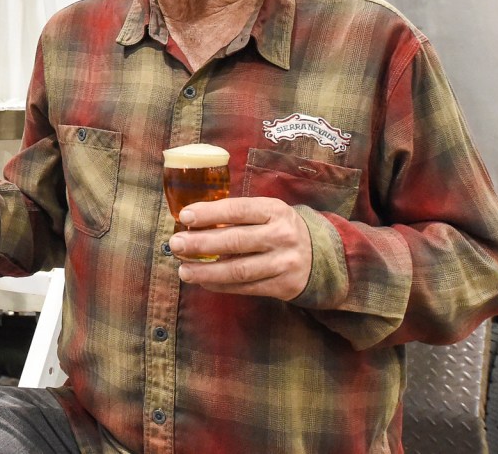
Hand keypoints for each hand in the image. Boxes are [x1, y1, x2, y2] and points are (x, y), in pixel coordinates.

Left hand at [169, 197, 311, 300]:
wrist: (321, 255)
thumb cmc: (278, 228)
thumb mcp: (266, 211)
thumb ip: (236, 214)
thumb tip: (192, 221)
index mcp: (275, 210)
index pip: (238, 210)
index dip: (210, 213)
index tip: (185, 216)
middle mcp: (282, 236)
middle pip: (235, 241)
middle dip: (201, 244)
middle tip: (176, 245)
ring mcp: (284, 263)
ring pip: (238, 270)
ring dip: (206, 271)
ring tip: (183, 270)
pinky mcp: (283, 286)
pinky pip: (246, 288)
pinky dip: (221, 285)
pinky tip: (203, 281)